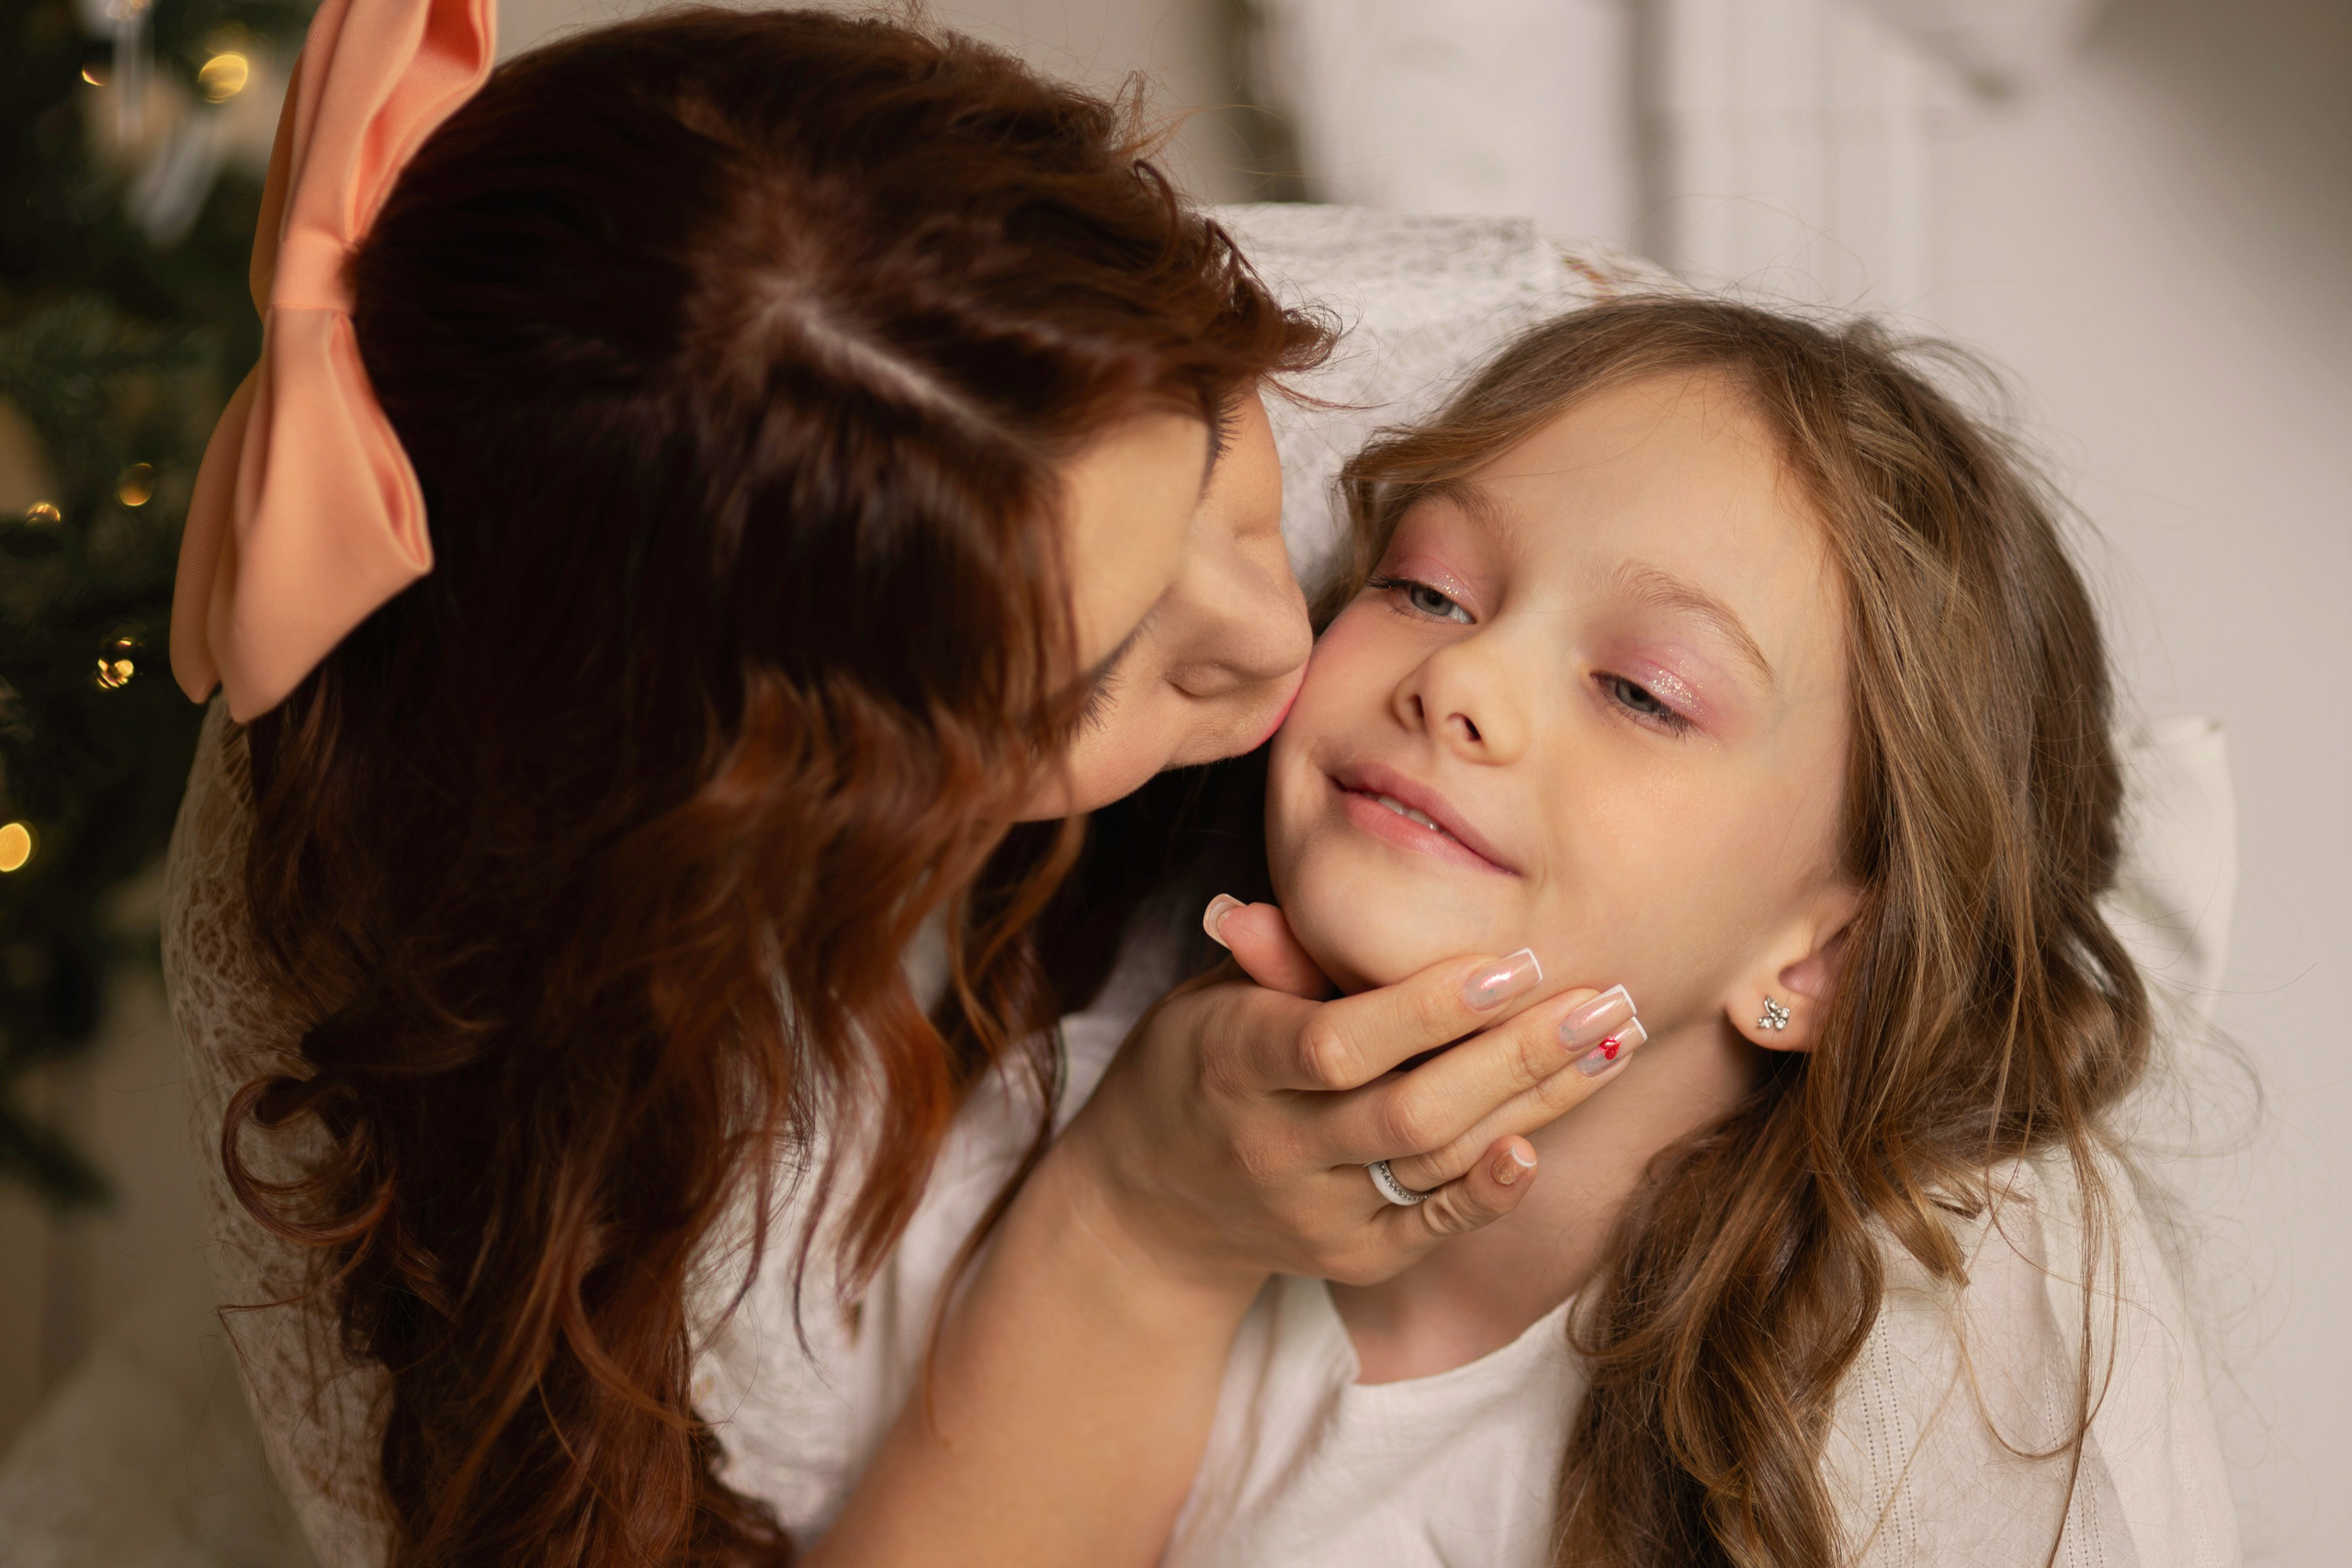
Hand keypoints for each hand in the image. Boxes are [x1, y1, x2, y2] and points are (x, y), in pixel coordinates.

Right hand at [1055, 895, 1642, 1297]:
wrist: (1151, 1203)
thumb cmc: (1202, 1062)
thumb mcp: (1213, 998)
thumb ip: (1277, 956)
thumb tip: (1301, 878)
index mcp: (1234, 1062)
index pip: (1339, 1043)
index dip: (1427, 1009)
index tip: (1513, 963)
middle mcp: (1274, 1146)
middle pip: (1410, 1111)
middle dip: (1517, 1057)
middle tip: (1605, 1000)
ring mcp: (1315, 1210)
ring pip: (1437, 1162)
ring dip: (1537, 1103)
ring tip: (1615, 1042)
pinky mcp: (1353, 1254)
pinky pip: (1436, 1225)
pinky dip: (1493, 1189)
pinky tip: (1549, 1136)